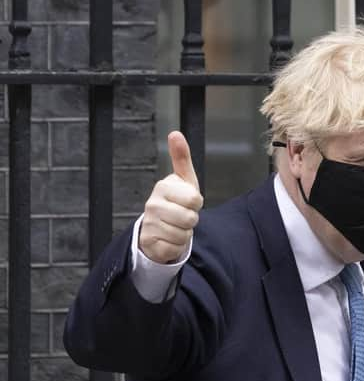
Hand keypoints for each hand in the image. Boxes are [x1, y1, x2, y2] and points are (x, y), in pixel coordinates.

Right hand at [139, 131, 203, 263]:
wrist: (158, 227)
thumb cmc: (175, 201)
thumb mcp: (183, 180)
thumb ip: (181, 157)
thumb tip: (175, 133)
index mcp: (163, 187)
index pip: (195, 199)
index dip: (196, 203)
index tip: (188, 201)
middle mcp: (152, 204)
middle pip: (191, 218)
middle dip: (192, 220)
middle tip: (182, 215)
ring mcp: (149, 224)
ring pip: (184, 235)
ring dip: (184, 233)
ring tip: (175, 226)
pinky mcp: (149, 242)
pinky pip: (174, 247)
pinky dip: (176, 246)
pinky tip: (168, 238)